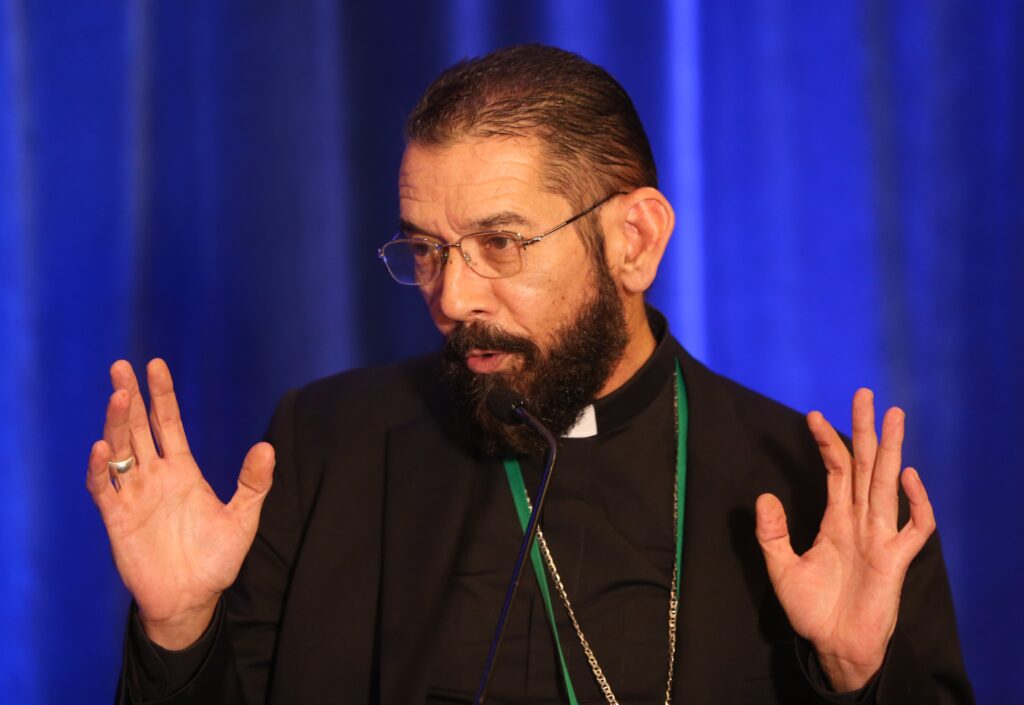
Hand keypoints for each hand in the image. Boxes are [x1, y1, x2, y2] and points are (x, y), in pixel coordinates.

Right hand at [87, 359, 274, 648]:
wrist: (192, 600)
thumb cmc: (216, 560)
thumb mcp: (243, 518)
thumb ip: (254, 483)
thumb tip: (268, 446)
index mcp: (183, 471)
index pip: (167, 424)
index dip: (161, 395)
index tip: (156, 366)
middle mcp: (155, 478)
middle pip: (137, 429)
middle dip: (129, 398)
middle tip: (121, 366)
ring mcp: (135, 497)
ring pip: (119, 452)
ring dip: (116, 424)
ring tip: (118, 396)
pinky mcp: (118, 520)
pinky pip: (104, 490)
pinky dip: (100, 470)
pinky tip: (101, 449)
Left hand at [754, 389, 935, 691]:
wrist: (834, 647)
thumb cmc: (812, 610)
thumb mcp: (780, 569)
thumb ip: (771, 534)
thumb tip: (764, 495)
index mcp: (835, 520)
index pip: (835, 471)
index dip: (827, 442)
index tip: (814, 415)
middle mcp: (860, 522)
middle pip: (865, 466)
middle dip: (866, 430)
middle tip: (864, 393)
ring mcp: (881, 538)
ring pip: (888, 485)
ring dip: (891, 451)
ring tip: (893, 416)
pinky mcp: (896, 561)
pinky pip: (914, 528)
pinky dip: (915, 503)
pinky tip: (906, 477)